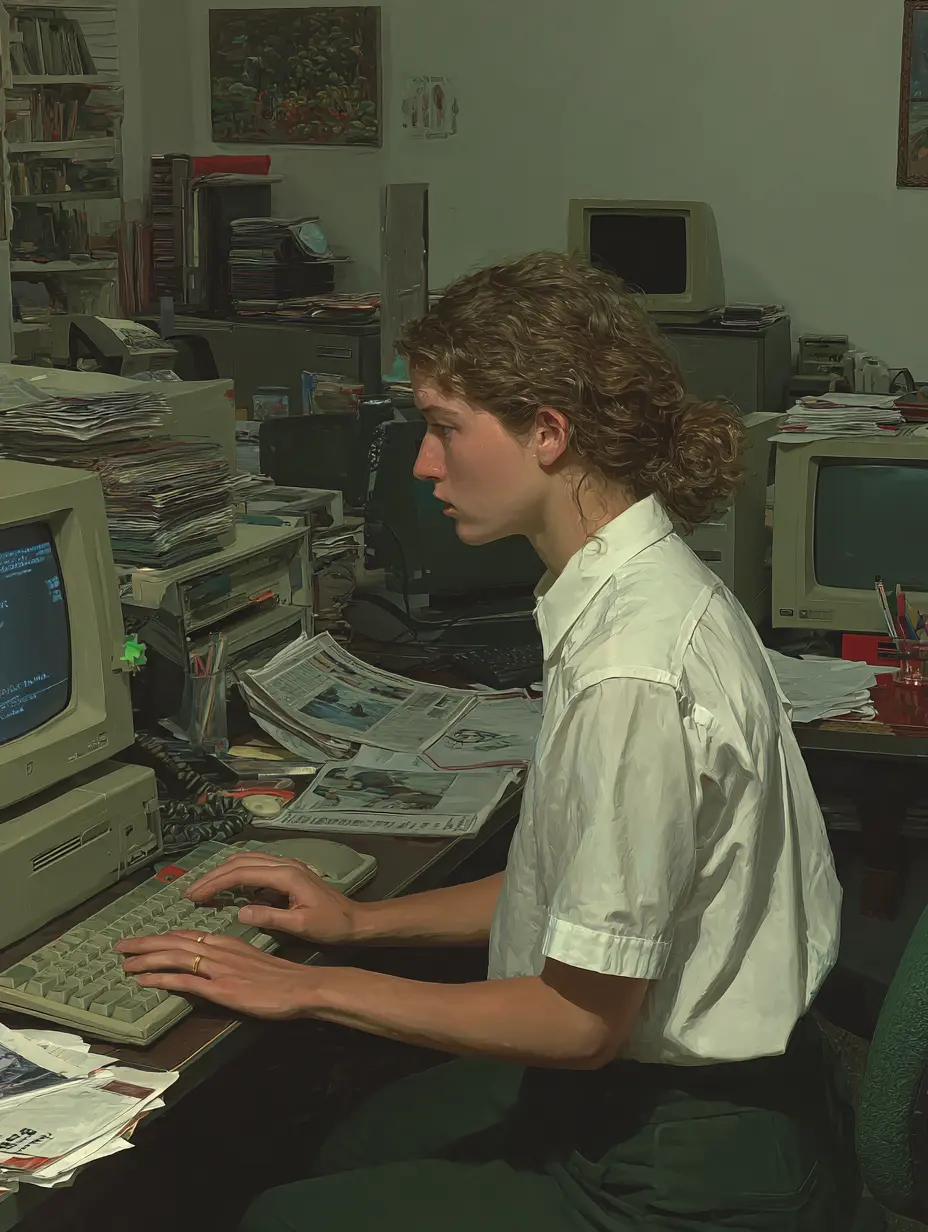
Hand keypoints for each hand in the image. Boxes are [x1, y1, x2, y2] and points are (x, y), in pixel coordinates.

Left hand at [116, 931, 321, 1019]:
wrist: (300, 986)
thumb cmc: (282, 977)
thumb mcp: (252, 961)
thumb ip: (230, 961)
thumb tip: (211, 964)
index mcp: (227, 943)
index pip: (187, 936)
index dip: (161, 938)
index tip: (143, 940)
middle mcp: (218, 950)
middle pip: (174, 942)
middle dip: (144, 943)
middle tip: (120, 946)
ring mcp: (218, 969)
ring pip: (174, 957)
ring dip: (146, 958)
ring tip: (125, 962)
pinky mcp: (220, 989)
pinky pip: (184, 981)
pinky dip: (161, 978)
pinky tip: (145, 980)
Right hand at [185, 852, 362, 944]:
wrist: (355, 919)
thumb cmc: (331, 924)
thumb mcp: (300, 925)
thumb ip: (270, 917)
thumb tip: (239, 912)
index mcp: (286, 874)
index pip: (242, 872)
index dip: (215, 882)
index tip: (194, 895)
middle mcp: (285, 864)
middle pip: (240, 862)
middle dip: (213, 875)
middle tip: (190, 892)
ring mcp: (287, 866)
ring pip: (247, 861)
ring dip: (224, 873)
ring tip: (203, 889)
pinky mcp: (289, 873)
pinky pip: (256, 867)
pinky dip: (237, 874)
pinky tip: (228, 889)